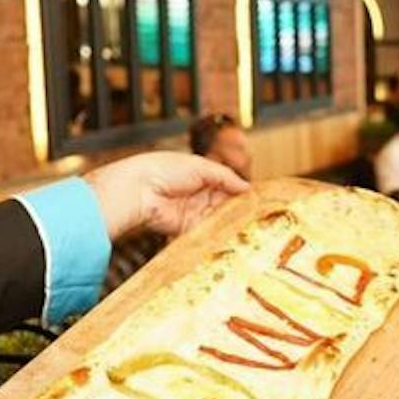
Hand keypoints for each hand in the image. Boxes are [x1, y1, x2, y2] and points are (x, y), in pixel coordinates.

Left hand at [85, 151, 250, 239]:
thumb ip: (225, 176)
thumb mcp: (201, 166)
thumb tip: (247, 186)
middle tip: (260, 213)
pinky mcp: (187, 228)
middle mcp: (198, 194)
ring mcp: (194, 212)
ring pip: (219, 218)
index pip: (228, 184)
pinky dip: (219, 232)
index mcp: (201, 175)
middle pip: (226, 203)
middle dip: (241, 208)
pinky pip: (207, 231)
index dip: (242, 191)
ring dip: (232, 221)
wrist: (138, 190)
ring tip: (251, 223)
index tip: (260, 197)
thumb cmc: (164, 169)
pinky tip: (234, 232)